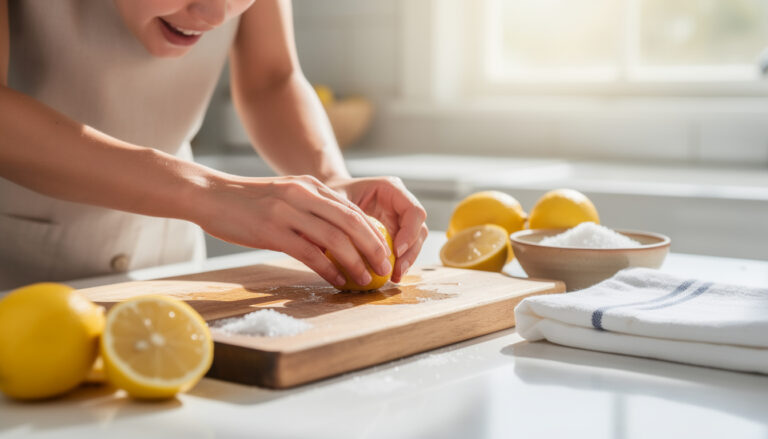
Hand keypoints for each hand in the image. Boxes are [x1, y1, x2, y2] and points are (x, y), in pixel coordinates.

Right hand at [193, 174, 392, 287]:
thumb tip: (336, 240)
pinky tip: (338, 281)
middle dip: (374, 248)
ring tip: (366, 279)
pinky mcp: (272, 231)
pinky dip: (328, 269)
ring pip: (335, 239)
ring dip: (355, 262)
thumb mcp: (285, 196)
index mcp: (310, 186)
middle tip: (384, 268)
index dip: (373, 233)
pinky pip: (310, 253)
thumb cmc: (247, 202)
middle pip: (352, 223)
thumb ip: (310, 211)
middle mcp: (304, 195)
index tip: (385, 252)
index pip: (352, 210)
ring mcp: (288, 212)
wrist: (210, 195)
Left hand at [327, 177, 427, 282]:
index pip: (413, 211)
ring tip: (393, 277)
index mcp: (390, 189)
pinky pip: (403, 250)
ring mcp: (399, 219)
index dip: (410, 233)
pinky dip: (399, 264)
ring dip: (407, 261)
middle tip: (396, 272)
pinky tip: (389, 277)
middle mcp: (400, 203)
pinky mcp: (395, 234)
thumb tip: (345, 243)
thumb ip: (343, 218)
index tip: (396, 252)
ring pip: (415, 242)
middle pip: (419, 229)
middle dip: (410, 253)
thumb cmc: (329, 196)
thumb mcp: (334, 203)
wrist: (327, 200)